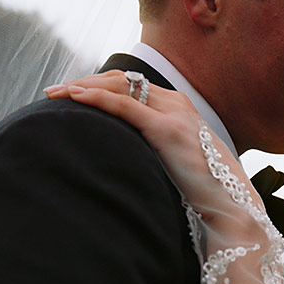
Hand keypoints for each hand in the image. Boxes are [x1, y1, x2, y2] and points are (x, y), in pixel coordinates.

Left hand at [44, 71, 256, 230]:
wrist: (230, 204)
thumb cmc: (202, 190)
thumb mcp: (174, 161)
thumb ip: (153, 149)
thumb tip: (126, 156)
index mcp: (178, 107)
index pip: (131, 85)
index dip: (98, 85)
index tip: (70, 94)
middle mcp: (176, 102)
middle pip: (122, 79)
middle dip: (84, 81)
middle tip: (54, 92)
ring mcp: (174, 113)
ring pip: (119, 86)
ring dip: (83, 86)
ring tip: (55, 93)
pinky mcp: (167, 130)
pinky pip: (124, 105)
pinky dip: (96, 98)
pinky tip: (75, 98)